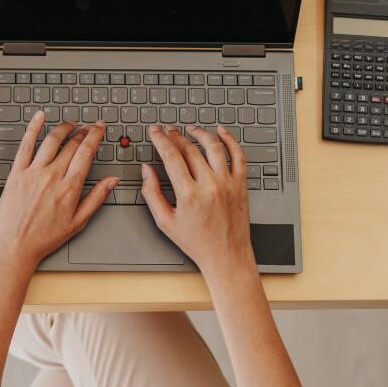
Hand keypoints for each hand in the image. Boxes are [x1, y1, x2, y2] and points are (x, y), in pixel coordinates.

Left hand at [0, 114, 117, 272]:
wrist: (15, 245)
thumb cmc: (44, 237)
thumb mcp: (78, 222)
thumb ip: (96, 198)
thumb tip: (112, 181)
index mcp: (69, 188)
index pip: (86, 153)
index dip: (95, 136)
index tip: (99, 128)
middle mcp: (52, 176)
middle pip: (71, 145)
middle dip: (83, 132)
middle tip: (88, 126)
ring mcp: (33, 172)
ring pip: (51, 140)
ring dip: (63, 128)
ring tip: (70, 124)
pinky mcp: (16, 172)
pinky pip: (26, 144)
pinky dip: (33, 128)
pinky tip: (39, 117)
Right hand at [140, 125, 253, 277]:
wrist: (226, 256)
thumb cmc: (197, 243)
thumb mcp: (165, 222)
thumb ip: (152, 193)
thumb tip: (146, 170)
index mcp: (189, 194)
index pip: (171, 156)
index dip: (160, 140)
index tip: (155, 132)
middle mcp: (209, 186)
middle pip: (190, 149)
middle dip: (175, 136)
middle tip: (168, 130)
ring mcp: (227, 184)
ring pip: (213, 147)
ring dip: (199, 133)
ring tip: (190, 129)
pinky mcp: (241, 185)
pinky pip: (238, 156)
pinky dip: (230, 140)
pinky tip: (221, 132)